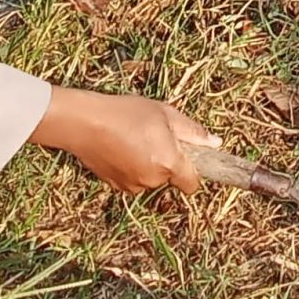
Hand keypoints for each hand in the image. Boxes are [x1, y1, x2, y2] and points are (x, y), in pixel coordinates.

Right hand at [33, 88, 209, 193]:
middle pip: (169, 177)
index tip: (187, 156)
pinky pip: (131, 178)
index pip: (192, 184)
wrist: (84, 122)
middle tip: (154, 135)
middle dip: (166, 160)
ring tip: (133, 137)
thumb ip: (192, 132)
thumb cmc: (126, 113)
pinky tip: (120, 146)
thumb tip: (215, 143)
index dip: (193, 172)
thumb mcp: (165, 113)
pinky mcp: (114, 185)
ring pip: (149, 178)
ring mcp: (132, 185)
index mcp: (169, 163)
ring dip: (147, 163)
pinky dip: (130, 166)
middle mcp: (152, 180)